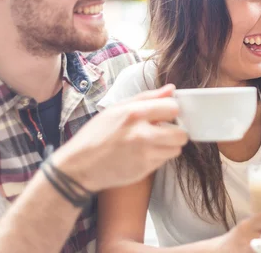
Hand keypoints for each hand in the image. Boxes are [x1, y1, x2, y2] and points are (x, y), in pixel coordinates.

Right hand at [51, 84, 188, 191]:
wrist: (79, 166)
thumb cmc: (96, 134)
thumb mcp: (117, 108)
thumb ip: (147, 97)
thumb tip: (171, 90)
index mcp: (134, 114)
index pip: (173, 108)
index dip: (170, 111)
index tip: (165, 114)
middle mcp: (142, 134)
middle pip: (181, 134)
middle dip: (176, 132)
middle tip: (164, 131)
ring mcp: (144, 155)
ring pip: (175, 149)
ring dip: (168, 146)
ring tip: (151, 143)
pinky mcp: (144, 170)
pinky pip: (163, 161)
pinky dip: (157, 157)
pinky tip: (142, 154)